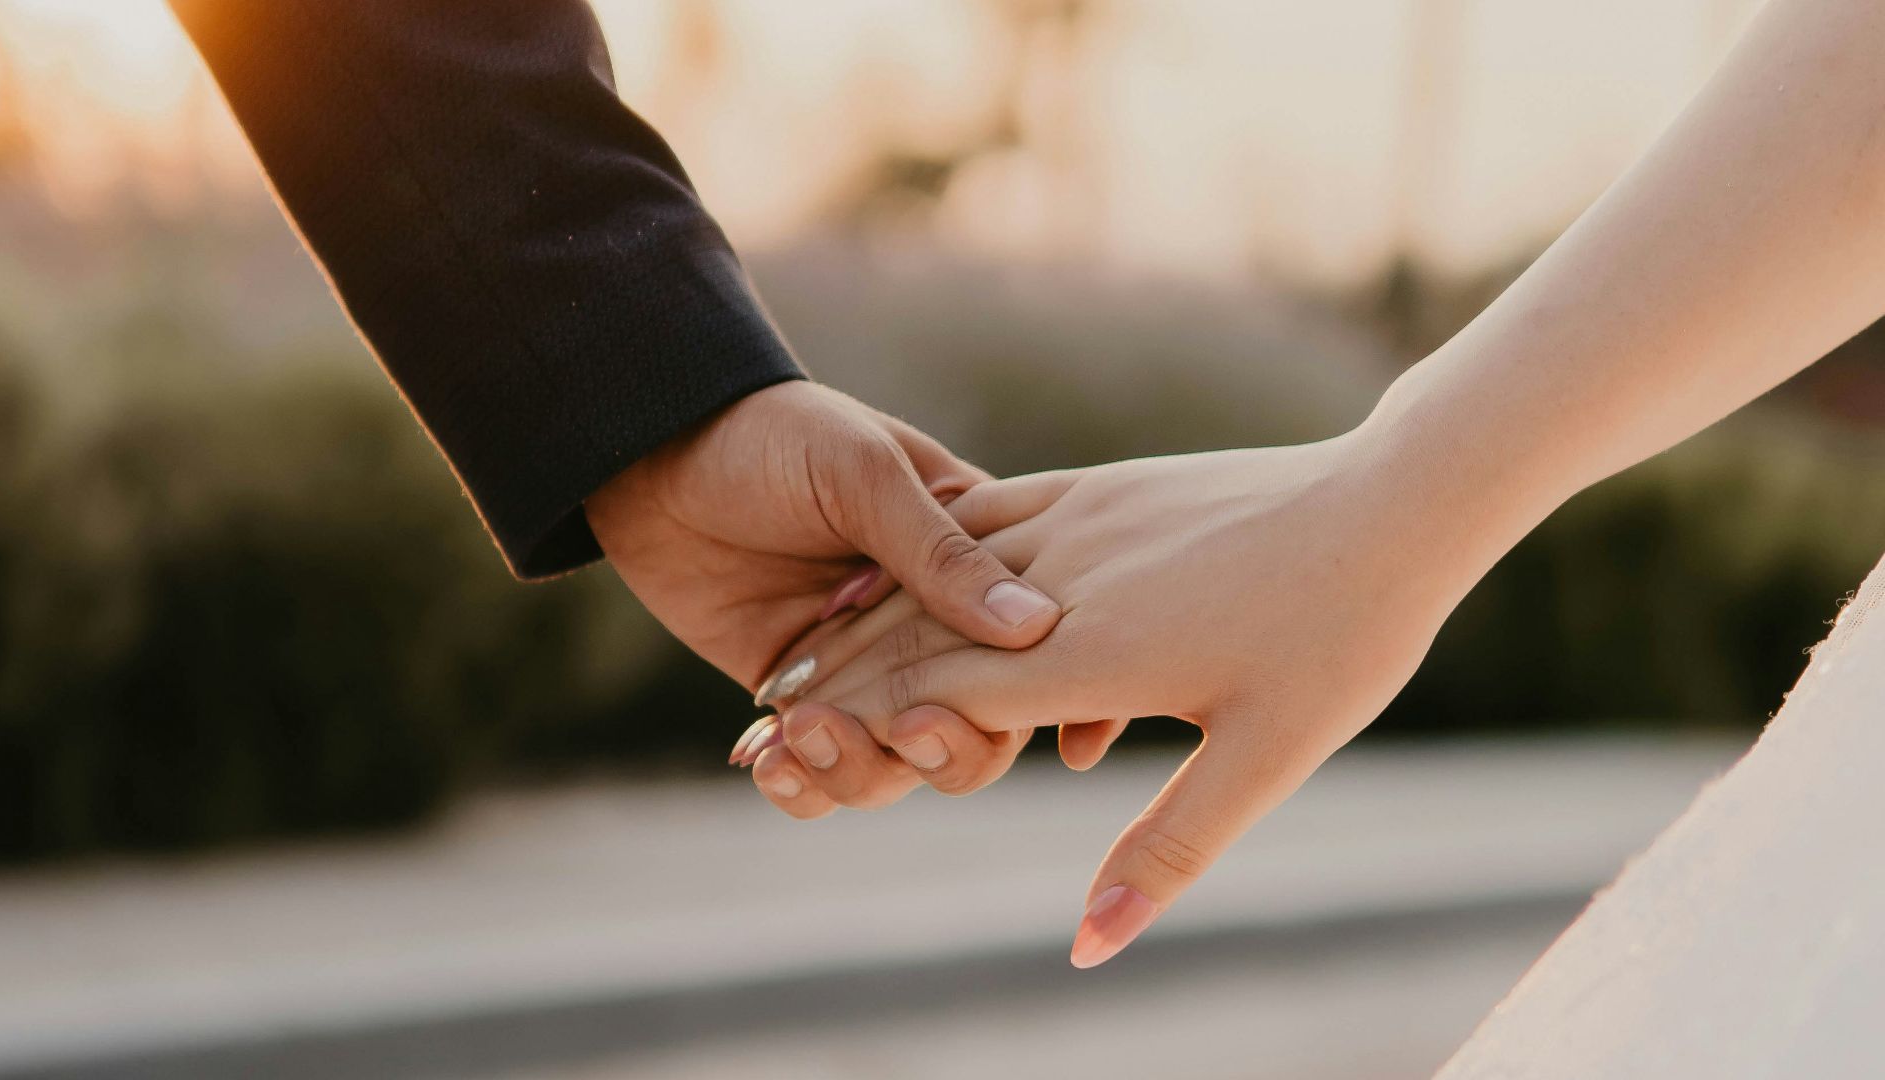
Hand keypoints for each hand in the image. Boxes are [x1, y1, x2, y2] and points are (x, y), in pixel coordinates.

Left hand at [582, 381, 1062, 808]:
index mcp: (974, 561)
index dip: (1068, 702)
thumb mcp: (863, 474)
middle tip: (901, 729)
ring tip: (800, 734)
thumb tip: (1035, 627)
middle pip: (978, 730)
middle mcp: (929, 630)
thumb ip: (941, 554)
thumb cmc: (775, 434)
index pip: (1042, 649)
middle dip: (948, 749)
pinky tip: (764, 760)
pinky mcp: (795, 697)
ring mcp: (862, 670)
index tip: (1075, 749)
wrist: (654, 447)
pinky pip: (814, 770)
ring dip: (858, 770)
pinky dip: (799, 783)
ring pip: (895, 765)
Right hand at [767, 428, 1490, 964]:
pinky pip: (984, 516)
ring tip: (795, 659)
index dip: (855, 732)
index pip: (941, 699)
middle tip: (754, 726)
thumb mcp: (1268, 758)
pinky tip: (892, 568)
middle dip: (831, 685)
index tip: (780, 762)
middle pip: (918, 636)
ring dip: (860, 619)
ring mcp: (1079, 521)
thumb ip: (1167, 850)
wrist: (1395, 500)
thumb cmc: (1343, 638)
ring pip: (937, 575)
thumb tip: (1088, 945)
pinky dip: (922, 554)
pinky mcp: (1099, 485)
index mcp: (1096, 653)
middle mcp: (1066, 582)